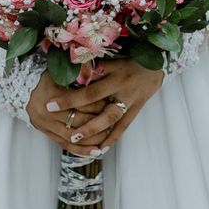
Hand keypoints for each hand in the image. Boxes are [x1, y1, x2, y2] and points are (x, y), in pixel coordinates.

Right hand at [27, 71, 107, 156]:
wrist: (19, 89)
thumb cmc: (44, 78)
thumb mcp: (58, 71)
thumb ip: (76, 72)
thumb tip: (95, 71)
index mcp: (54, 94)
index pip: (82, 101)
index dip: (99, 103)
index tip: (112, 103)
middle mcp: (49, 112)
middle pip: (80, 120)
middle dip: (99, 122)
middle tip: (115, 121)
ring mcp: (47, 124)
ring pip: (74, 136)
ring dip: (92, 139)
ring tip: (108, 139)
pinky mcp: (47, 133)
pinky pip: (65, 145)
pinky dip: (81, 150)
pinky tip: (95, 152)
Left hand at [45, 59, 163, 152]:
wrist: (157, 62)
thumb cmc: (129, 59)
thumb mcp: (111, 60)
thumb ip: (92, 69)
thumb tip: (71, 76)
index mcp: (114, 76)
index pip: (89, 90)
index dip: (70, 98)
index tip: (51, 104)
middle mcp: (123, 90)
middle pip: (101, 110)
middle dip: (83, 122)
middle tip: (67, 133)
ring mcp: (131, 101)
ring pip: (112, 120)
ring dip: (95, 132)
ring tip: (78, 142)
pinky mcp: (136, 109)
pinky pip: (124, 126)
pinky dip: (112, 138)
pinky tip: (101, 148)